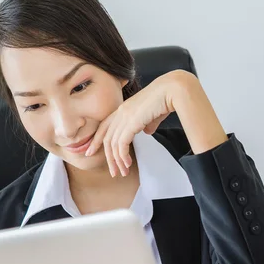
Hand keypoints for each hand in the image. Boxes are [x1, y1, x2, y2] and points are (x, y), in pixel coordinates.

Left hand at [85, 70, 227, 176]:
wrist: (173, 90)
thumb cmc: (166, 100)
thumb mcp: (153, 114)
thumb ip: (147, 124)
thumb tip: (147, 132)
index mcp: (123, 109)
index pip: (104, 127)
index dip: (96, 140)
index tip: (90, 152)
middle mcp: (120, 112)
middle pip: (106, 138)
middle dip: (108, 157)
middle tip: (112, 172)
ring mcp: (125, 116)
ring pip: (113, 144)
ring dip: (117, 161)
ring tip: (122, 172)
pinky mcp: (131, 122)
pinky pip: (121, 144)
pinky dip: (122, 156)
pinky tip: (128, 164)